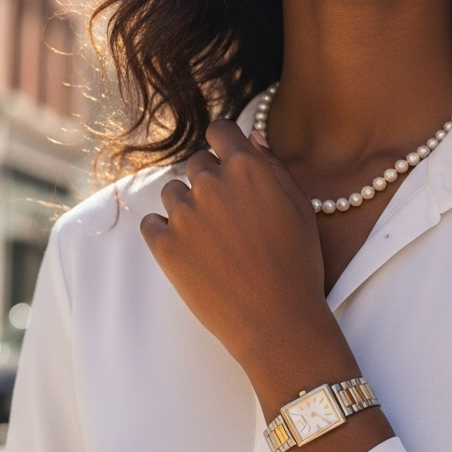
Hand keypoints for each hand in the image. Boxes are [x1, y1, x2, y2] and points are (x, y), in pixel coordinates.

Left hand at [140, 119, 332, 384]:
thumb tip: (250, 140)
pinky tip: (188, 249)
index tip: (225, 157)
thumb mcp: (299, 206)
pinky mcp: (164, 246)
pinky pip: (151, 223)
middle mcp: (211, 183)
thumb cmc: (298, 264)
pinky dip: (164, 231)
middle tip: (226, 212)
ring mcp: (184, 214)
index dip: (223, 141)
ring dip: (186, 205)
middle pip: (196, 162)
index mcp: (247, 167)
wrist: (277, 322)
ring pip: (172, 192)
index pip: (220, 129)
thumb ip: (272, 166)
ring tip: (209, 236)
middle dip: (209, 179)